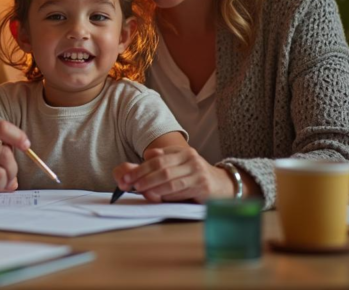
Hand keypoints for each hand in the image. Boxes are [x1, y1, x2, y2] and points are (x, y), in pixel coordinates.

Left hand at [112, 146, 233, 202]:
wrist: (223, 186)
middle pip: (160, 166)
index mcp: (181, 151)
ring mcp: (197, 171)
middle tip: (129, 185)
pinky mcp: (202, 185)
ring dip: (151, 186)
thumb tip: (137, 163)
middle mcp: (190, 158)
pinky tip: (156, 196)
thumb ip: (157, 166)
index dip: (138, 168)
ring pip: (169, 178)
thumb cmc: (193, 179)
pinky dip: (165, 193)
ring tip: (140, 191)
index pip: (155, 158)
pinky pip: (179, 189)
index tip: (125, 178)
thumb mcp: (176, 168)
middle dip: (142, 176)